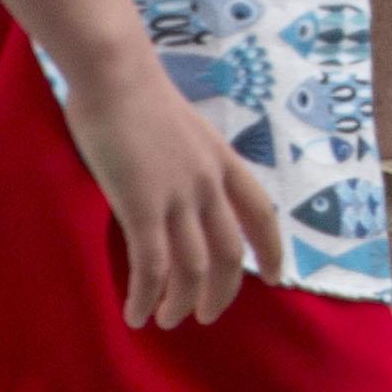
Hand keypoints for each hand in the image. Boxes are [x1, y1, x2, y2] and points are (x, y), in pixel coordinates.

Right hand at [58, 48, 289, 327]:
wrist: (114, 71)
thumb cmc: (136, 92)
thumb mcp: (183, 128)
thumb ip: (189, 160)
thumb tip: (178, 187)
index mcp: (222, 160)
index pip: (261, 211)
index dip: (274, 248)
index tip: (277, 277)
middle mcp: (208, 182)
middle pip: (230, 252)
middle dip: (222, 291)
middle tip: (205, 315)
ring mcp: (177, 196)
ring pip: (192, 269)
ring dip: (181, 303)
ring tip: (166, 320)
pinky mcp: (141, 206)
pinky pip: (151, 268)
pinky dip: (146, 297)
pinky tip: (135, 314)